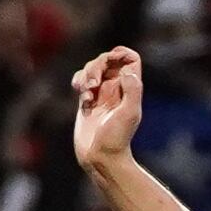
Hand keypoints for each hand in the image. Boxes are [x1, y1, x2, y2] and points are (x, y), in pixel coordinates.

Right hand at [70, 45, 147, 173]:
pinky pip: (81, 81)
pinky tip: (82, 98)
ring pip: (91, 69)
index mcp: (129, 88)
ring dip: (86, 75)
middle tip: (94, 84)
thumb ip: (132, 91)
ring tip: (87, 93)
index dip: (122, 53)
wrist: (101, 157)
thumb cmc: (117, 138)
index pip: (130, 59)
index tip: (112, 59)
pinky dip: (78, 83)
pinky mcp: (87, 101)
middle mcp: (116, 88)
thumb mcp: (129, 113)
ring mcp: (101, 94)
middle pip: (107, 60)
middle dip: (96, 65)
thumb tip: (127, 72)